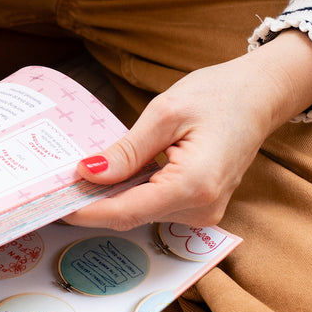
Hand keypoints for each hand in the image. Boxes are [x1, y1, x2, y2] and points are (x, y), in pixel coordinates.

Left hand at [65, 30, 311, 230]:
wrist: (258, 95)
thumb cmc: (217, 96)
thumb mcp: (164, 114)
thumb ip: (126, 150)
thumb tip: (87, 172)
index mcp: (194, 186)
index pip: (126, 211)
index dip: (86, 210)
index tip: (52, 204)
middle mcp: (202, 209)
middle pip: (131, 216)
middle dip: (92, 204)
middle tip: (52, 189)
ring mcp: (204, 212)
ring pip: (140, 213)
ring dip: (108, 198)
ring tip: (74, 179)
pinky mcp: (200, 206)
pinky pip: (154, 206)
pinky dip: (128, 193)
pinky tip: (107, 177)